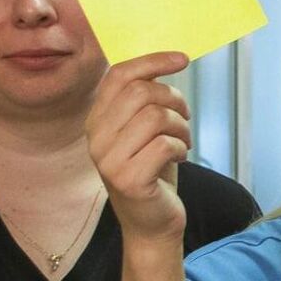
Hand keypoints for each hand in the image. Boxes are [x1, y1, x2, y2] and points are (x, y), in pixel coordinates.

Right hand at [87, 52, 192, 245]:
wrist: (151, 222)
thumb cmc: (153, 170)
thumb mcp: (145, 129)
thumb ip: (146, 99)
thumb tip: (169, 60)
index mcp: (97, 120)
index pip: (119, 76)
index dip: (153, 61)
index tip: (182, 59)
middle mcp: (96, 138)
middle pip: (141, 92)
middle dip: (173, 99)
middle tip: (185, 117)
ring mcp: (109, 160)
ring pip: (155, 117)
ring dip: (181, 125)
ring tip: (183, 140)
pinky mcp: (128, 180)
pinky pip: (164, 145)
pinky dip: (181, 147)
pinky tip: (179, 157)